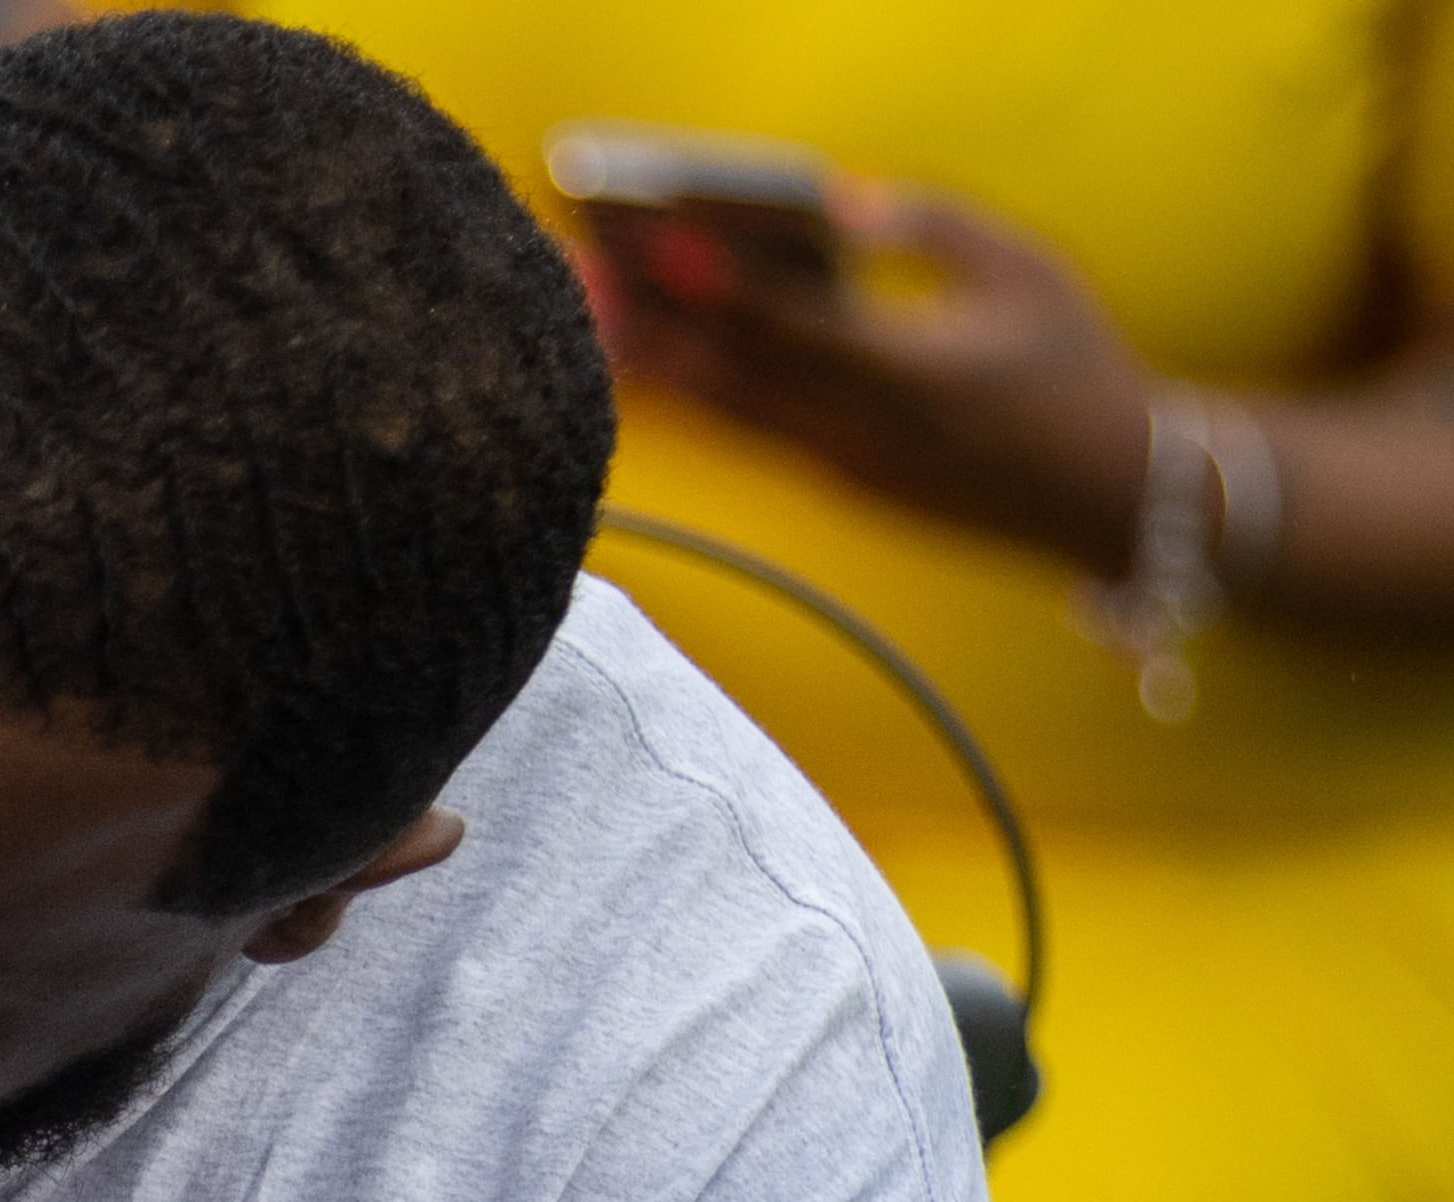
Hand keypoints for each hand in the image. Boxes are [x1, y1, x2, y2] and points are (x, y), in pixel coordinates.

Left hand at [590, 183, 1159, 573]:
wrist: (1114, 498)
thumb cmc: (1077, 366)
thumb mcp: (1025, 270)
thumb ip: (931, 225)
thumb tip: (838, 204)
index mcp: (919, 375)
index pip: (801, 326)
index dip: (726, 287)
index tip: (661, 245)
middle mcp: (867, 434)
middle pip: (742, 374)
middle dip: (660, 322)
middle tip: (586, 272)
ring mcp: (846, 469)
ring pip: (731, 416)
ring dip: (658, 366)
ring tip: (592, 314)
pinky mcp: (839, 487)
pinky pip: (751, 439)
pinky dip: (694, 404)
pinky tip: (642, 367)